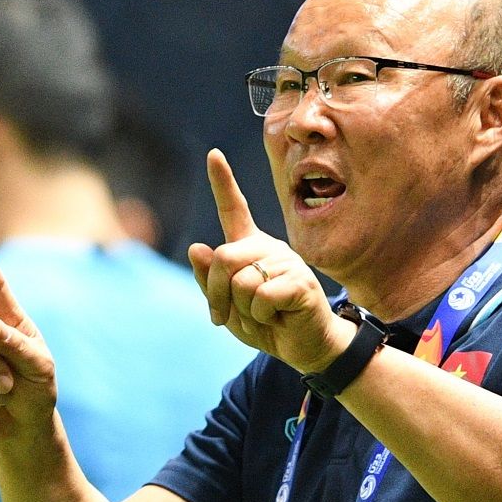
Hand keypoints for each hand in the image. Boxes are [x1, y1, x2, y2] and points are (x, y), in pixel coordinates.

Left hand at [188, 149, 353, 373]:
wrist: (304, 347)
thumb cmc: (266, 324)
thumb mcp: (228, 308)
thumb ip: (209, 281)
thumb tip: (197, 247)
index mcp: (250, 248)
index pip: (234, 209)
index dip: (223, 182)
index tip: (213, 154)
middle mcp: (268, 247)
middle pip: (223, 257)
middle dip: (216, 293)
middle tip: (227, 314)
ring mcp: (287, 261)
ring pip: (241, 282)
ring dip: (244, 310)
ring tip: (265, 314)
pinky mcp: (301, 280)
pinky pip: (262, 297)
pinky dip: (263, 316)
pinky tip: (279, 316)